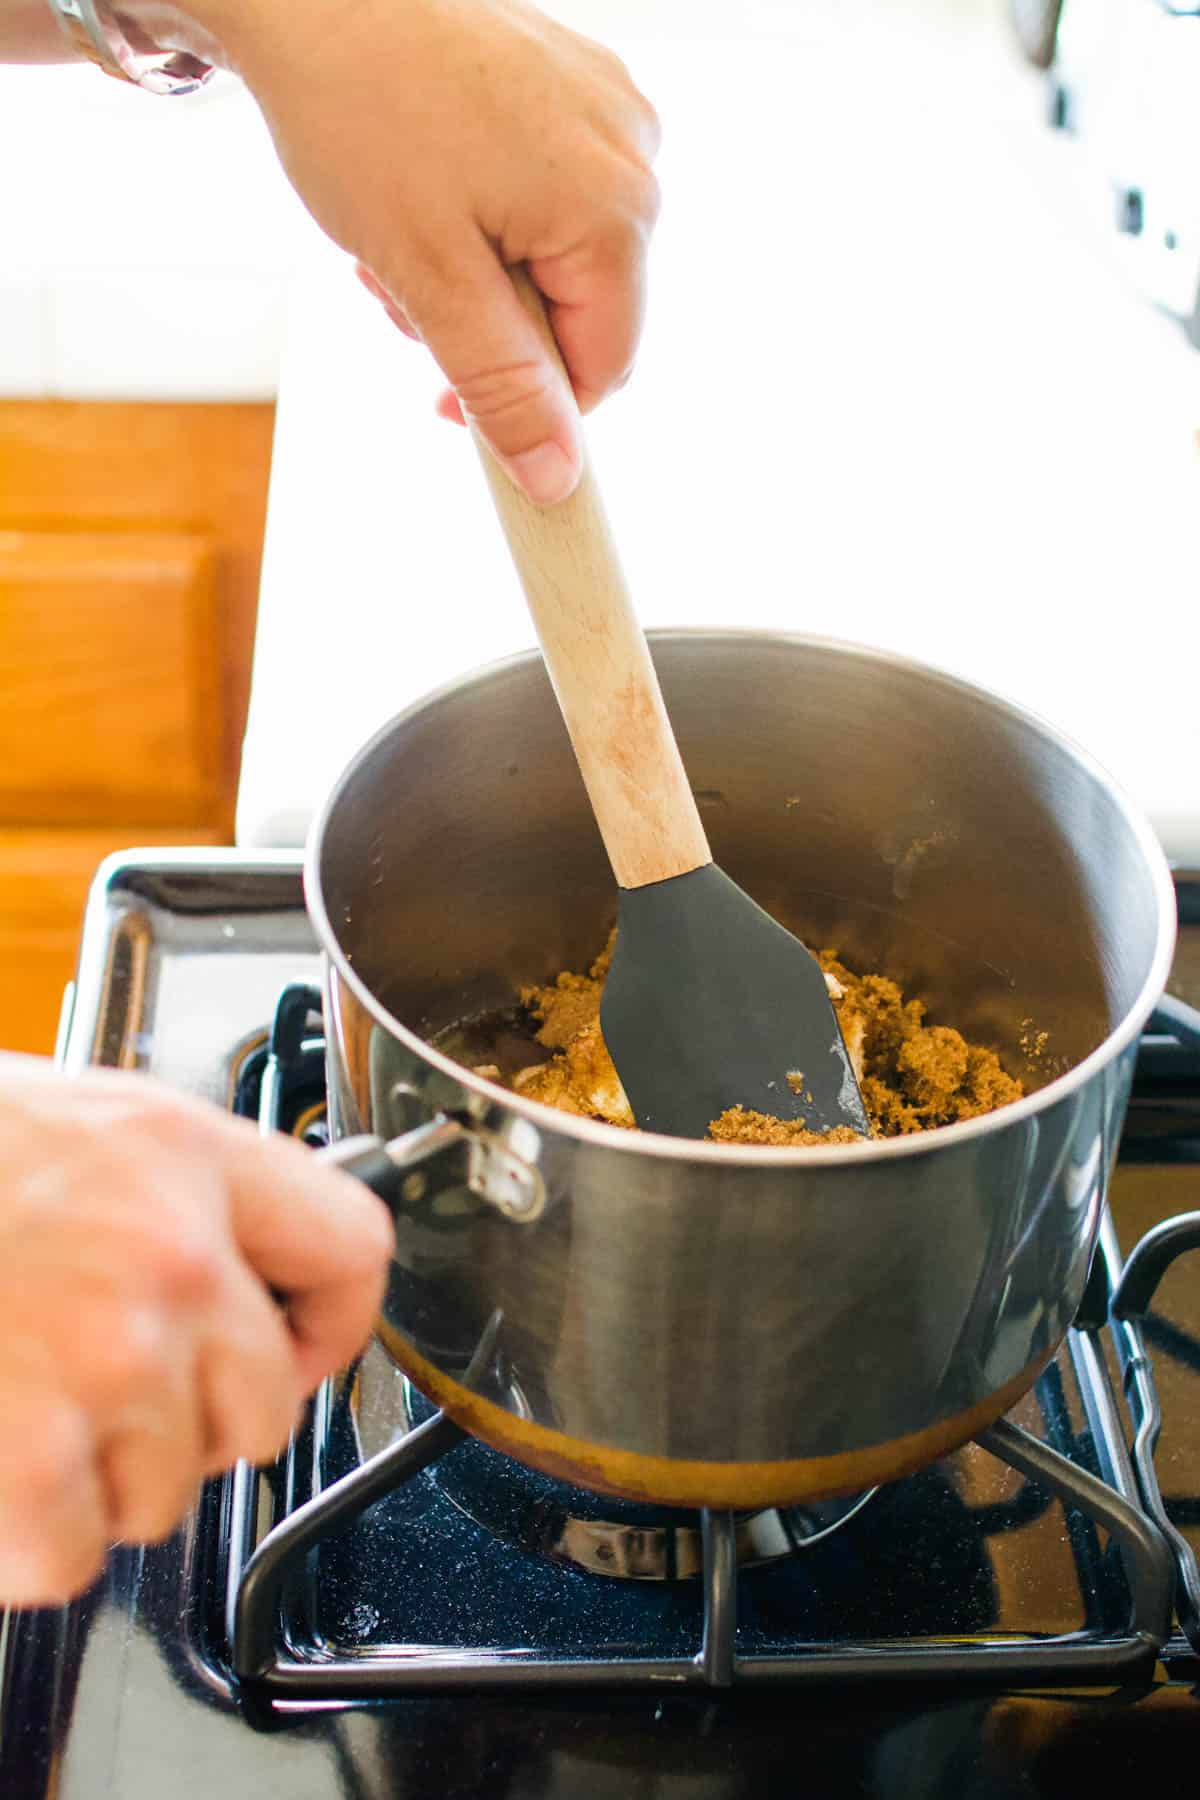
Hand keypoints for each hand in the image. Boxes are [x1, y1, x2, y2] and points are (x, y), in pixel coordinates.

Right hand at [0, 1059, 391, 1604]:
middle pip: (268, 1407)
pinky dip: (24, 1538)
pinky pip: (75, 1554)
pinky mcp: (30, 1461)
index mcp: (187, 1160)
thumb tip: (247, 1265)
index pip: (352, 1249)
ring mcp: (106, 1363)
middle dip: (197, 1423)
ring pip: (171, 1492)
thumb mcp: (81, 1123)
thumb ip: (179, 1191)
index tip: (296, 1342)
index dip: (330, 1317)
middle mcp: (169, 1259)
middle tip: (113, 1393)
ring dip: (102, 1479)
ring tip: (23, 1405)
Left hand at [148, 0, 660, 503]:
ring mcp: (607, 111)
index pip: (605, 369)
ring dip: (480, 277)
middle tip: (405, 293)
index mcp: (616, 210)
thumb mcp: (432, 280)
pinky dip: (486, 217)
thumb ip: (503, 389)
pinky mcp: (573, 84)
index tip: (446, 396)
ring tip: (404, 230)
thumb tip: (555, 478)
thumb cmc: (361, 109)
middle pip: (582, 312)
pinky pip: (547, 193)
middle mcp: (635, 155)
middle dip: (492, 328)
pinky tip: (429, 187)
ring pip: (557, 257)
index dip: (528, 405)